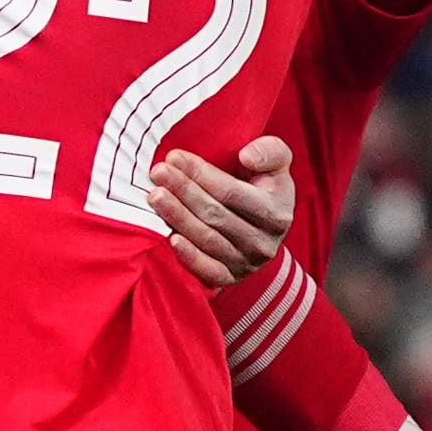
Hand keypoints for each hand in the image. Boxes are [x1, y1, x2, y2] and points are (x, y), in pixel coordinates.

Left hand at [149, 134, 300, 288]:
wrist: (262, 229)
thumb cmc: (262, 188)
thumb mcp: (276, 165)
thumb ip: (270, 152)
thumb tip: (247, 156)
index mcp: (276, 212)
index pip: (232, 192)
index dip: (201, 174)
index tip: (175, 157)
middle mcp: (263, 242)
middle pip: (215, 215)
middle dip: (183, 190)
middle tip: (158, 173)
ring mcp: (246, 264)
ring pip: (207, 239)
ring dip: (178, 217)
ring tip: (155, 196)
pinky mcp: (229, 278)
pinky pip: (208, 271)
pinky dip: (189, 256)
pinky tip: (170, 239)